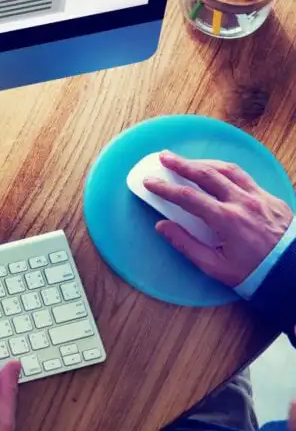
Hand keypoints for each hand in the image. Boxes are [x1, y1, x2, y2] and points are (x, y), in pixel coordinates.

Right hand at [143, 152, 292, 286]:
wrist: (294, 273)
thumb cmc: (255, 273)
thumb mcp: (215, 266)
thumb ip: (186, 244)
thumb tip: (162, 226)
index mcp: (227, 220)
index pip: (187, 197)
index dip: (165, 188)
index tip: (149, 181)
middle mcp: (243, 202)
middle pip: (206, 174)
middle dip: (182, 164)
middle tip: (164, 157)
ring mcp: (260, 197)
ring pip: (228, 170)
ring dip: (204, 162)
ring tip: (188, 160)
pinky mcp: (271, 198)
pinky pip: (245, 177)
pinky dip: (226, 170)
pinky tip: (218, 171)